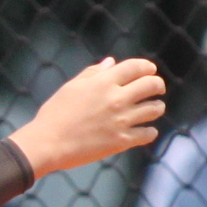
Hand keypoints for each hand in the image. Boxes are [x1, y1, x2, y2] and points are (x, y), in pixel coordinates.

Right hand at [12, 56, 166, 177]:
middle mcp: (117, 99)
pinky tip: (146, 130)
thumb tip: (111, 62)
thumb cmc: (55, 113)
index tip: (150, 70)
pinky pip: (147, 134)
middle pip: (150, 85)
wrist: (48, 143)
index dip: (147, 67)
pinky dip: (150, 131)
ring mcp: (121, 120)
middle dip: (157, 85)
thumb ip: (93, 73)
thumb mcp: (71, 87)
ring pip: (154, 109)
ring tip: (154, 108)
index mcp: (104, 82)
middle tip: (157, 88)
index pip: (135, 67)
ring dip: (157, 106)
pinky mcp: (122, 141)